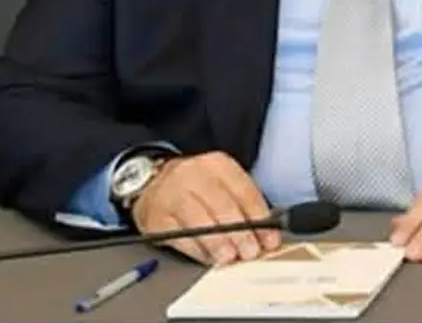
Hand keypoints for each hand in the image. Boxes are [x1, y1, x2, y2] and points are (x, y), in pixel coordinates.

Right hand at [131, 151, 280, 264]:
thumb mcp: (221, 184)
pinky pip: (181, 237)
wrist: (152, 182)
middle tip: (250, 251)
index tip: (269, 238)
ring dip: (219, 243)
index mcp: (217, 164)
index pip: (243, 190)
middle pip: (222, 206)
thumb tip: (266, 234)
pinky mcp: (157, 217)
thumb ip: (243, 205)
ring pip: (200, 222)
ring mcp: (172, 195)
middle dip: (241, 233)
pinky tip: (209, 256)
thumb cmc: (195, 188)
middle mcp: (193, 175)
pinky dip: (198, 250)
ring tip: (230, 256)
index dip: (260, 218)